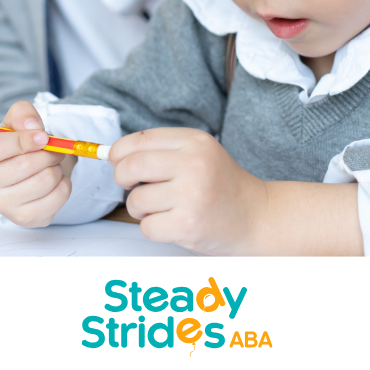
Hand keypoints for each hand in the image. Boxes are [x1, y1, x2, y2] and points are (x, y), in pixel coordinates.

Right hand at [0, 101, 75, 227]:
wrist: (24, 173)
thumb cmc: (16, 146)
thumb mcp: (15, 123)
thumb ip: (22, 114)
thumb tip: (34, 127)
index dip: (24, 140)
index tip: (43, 136)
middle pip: (23, 166)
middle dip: (47, 153)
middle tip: (52, 149)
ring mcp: (1, 206)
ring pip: (44, 180)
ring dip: (56, 167)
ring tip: (50, 164)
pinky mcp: (24, 218)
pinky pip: (57, 197)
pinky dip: (64, 183)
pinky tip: (55, 180)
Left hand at [109, 128, 267, 254]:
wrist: (257, 218)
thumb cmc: (221, 187)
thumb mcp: (200, 155)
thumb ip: (161, 151)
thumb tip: (111, 155)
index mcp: (194, 141)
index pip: (139, 140)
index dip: (119, 152)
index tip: (117, 162)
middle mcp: (194, 164)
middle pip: (130, 167)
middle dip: (122, 179)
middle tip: (133, 187)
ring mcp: (191, 195)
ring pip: (135, 201)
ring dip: (141, 209)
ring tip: (164, 209)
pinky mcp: (189, 224)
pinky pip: (146, 227)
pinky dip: (153, 229)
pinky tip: (173, 224)